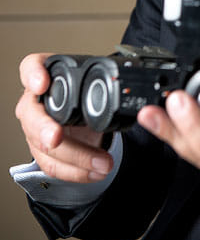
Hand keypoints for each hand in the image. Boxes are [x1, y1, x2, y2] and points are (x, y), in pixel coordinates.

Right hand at [15, 53, 112, 182]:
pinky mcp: (43, 150)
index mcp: (47, 76)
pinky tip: (95, 173)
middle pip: (32, 115)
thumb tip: (127, 89)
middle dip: (44, 128)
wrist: (83, 112)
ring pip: (44, 146)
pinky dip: (76, 172)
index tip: (42, 83)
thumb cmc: (85, 92)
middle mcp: (36, 101)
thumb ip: (103, 81)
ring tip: (103, 164)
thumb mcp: (93, 81)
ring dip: (74, 158)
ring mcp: (36, 127)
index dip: (33, 74)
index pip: (31, 66)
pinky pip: (53, 164)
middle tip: (55, 137)